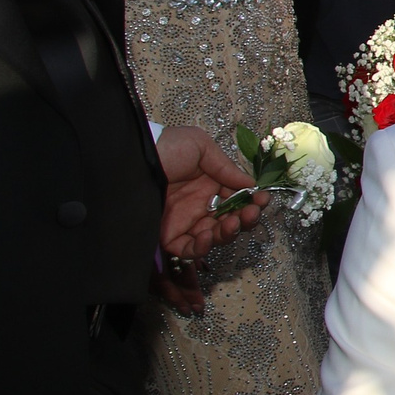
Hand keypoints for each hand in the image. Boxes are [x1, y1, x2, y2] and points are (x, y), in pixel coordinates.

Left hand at [156, 123, 257, 259]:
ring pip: (215, 237)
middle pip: (231, 221)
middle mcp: (200, 204)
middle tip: (250, 214)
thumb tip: (250, 184)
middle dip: (246, 219)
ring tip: (232, 224)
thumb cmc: (166, 147)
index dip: (252, 202)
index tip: (262, 199)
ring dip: (229, 233)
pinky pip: (191, 249)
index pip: (238, 199)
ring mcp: (186, 221)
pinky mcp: (170, 236)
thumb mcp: (200, 145)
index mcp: (209, 184)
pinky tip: (208, 236)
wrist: (132, 159)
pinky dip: (203, 247)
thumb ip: (226, 167)